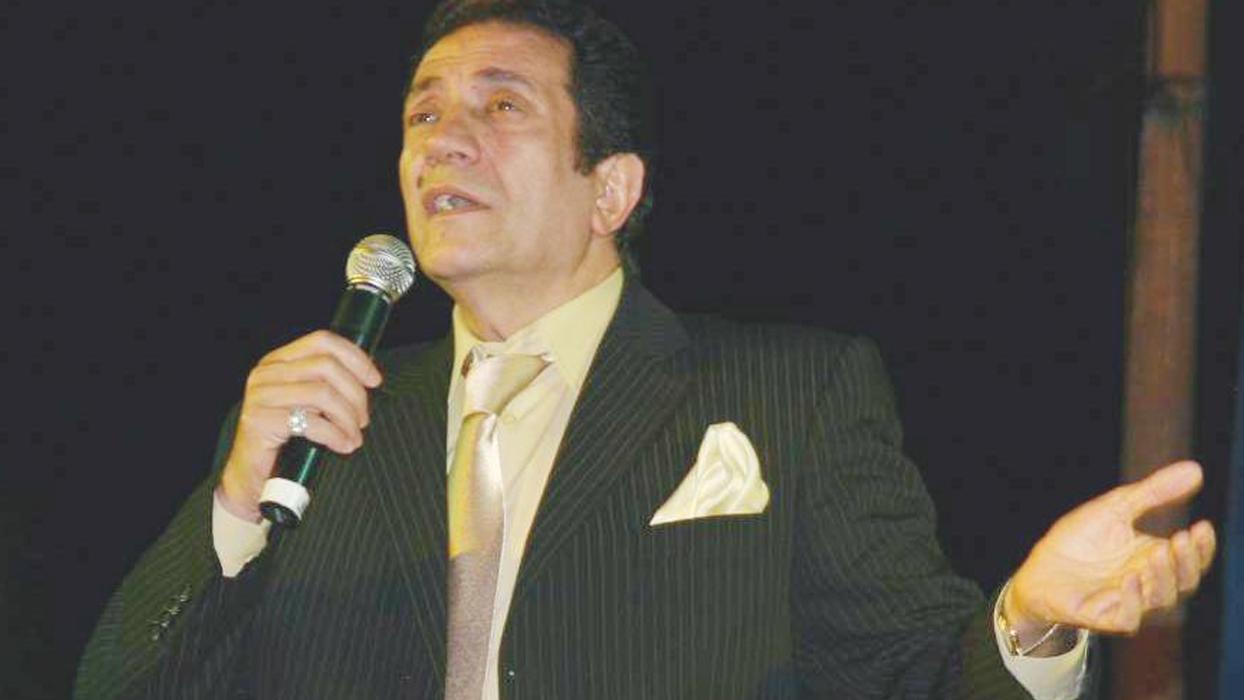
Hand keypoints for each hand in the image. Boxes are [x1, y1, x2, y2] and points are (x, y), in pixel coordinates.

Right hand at [216, 330, 381, 521]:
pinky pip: (311, 422)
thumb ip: (327, 385)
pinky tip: (343, 445)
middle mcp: (266, 373)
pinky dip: (336, 435)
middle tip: (363, 420)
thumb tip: (366, 375)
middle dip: (355, 394)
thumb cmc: (285, 441)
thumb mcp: (307, 405)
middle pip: (326, 366)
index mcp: (278, 361)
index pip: (322, 341)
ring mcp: (260, 396)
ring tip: (354, 436)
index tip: (374, 380)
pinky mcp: (259, 422)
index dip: (355, 357)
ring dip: (347, 418)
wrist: (251, 478)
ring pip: (322, 394)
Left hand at [1007, 460, 1215, 640]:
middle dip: (1188, 562)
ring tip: (1159, 550)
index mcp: (1154, 560)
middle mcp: (1148, 584)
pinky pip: (1128, 618)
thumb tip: (1195, 469)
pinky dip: (1134, 601)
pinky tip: (1131, 578)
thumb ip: (1152, 493)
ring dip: (1165, 577)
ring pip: (1162, 600)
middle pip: (1184, 581)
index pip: (1192, 559)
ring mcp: (1126, 602)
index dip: (1202, 547)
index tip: (1201, 526)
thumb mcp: (1115, 509)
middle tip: (1182, 538)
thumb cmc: (1079, 540)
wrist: (1037, 569)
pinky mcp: (1102, 617)